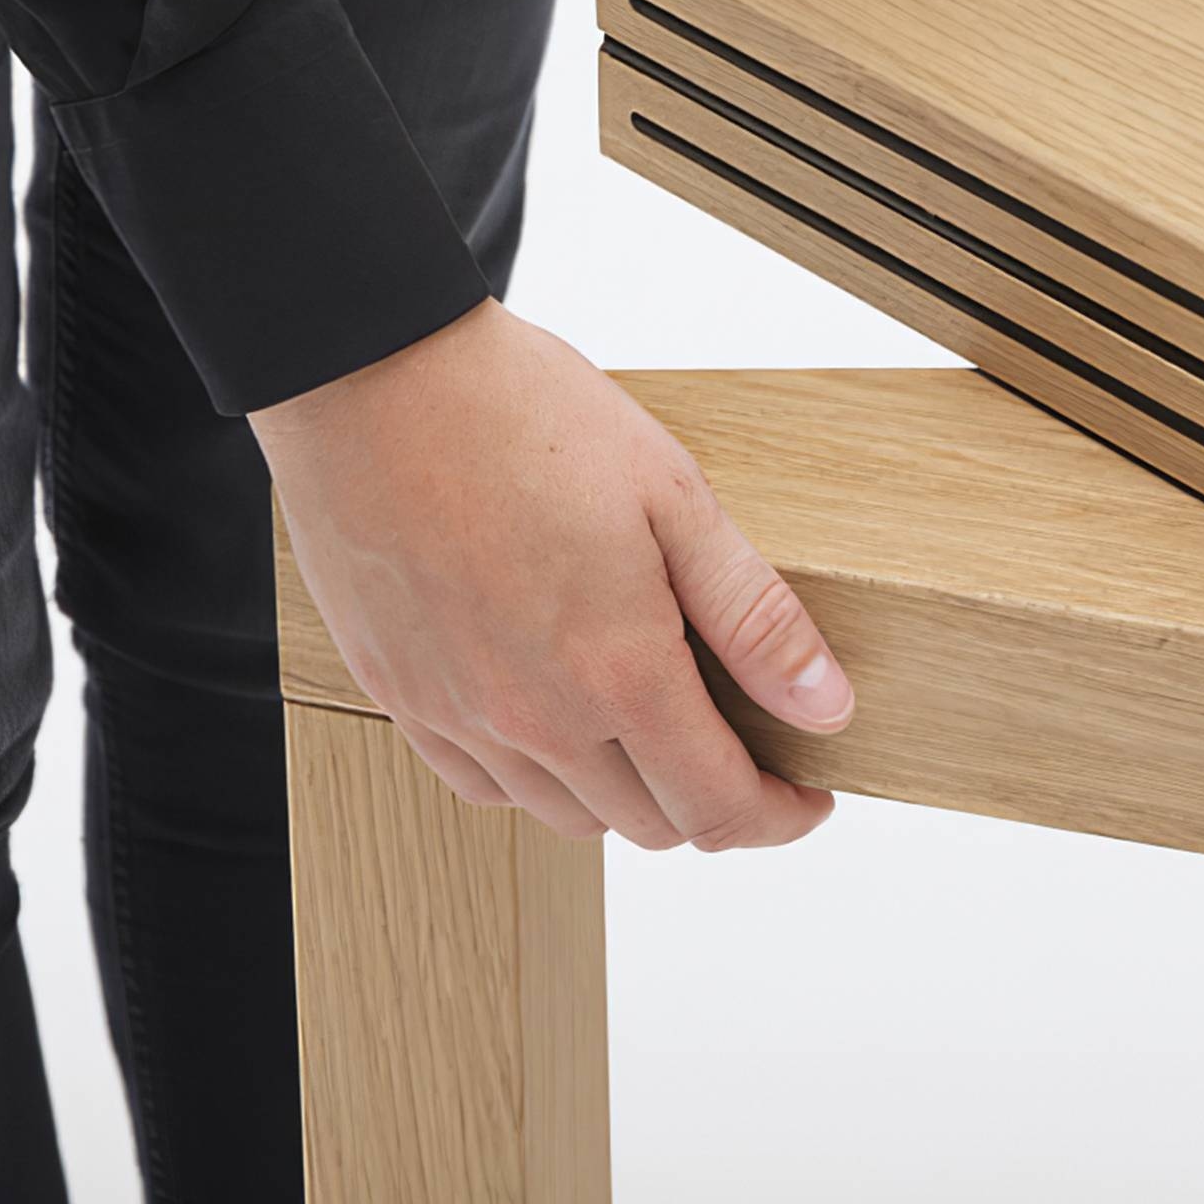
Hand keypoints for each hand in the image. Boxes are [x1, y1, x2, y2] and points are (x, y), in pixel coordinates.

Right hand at [252, 298, 852, 848]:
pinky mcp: (398, 694)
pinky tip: (564, 716)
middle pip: (649, 826)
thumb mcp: (675, 497)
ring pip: (566, 817)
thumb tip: (828, 707)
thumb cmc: (525, 415)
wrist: (376, 376)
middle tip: (750, 747)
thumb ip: (753, 617)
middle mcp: (532, 719)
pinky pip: (484, 784)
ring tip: (662, 725)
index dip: (778, 817)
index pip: (716, 809)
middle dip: (716, 803)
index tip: (808, 794)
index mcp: (616, 673)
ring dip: (632, 795)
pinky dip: (543, 777)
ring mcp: (456, 715)